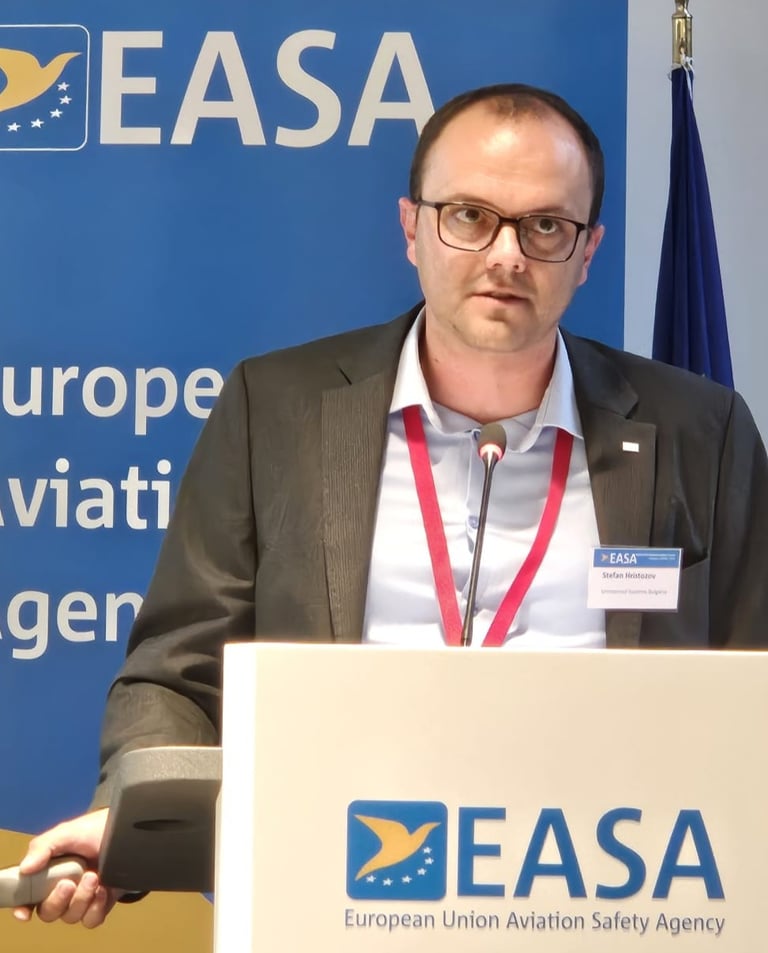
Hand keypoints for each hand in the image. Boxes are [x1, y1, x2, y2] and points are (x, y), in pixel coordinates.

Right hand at [13, 808, 117, 927]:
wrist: (126, 832)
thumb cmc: (94, 831)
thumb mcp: (67, 832)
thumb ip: (44, 847)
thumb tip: (25, 868)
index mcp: (47, 875)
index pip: (28, 898)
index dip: (23, 908)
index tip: (25, 912)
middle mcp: (62, 890)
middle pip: (48, 912)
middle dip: (57, 900)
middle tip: (69, 882)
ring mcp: (81, 899)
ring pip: (71, 916)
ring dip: (81, 899)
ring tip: (93, 877)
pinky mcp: (100, 905)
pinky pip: (91, 920)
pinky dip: (96, 908)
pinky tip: (103, 890)